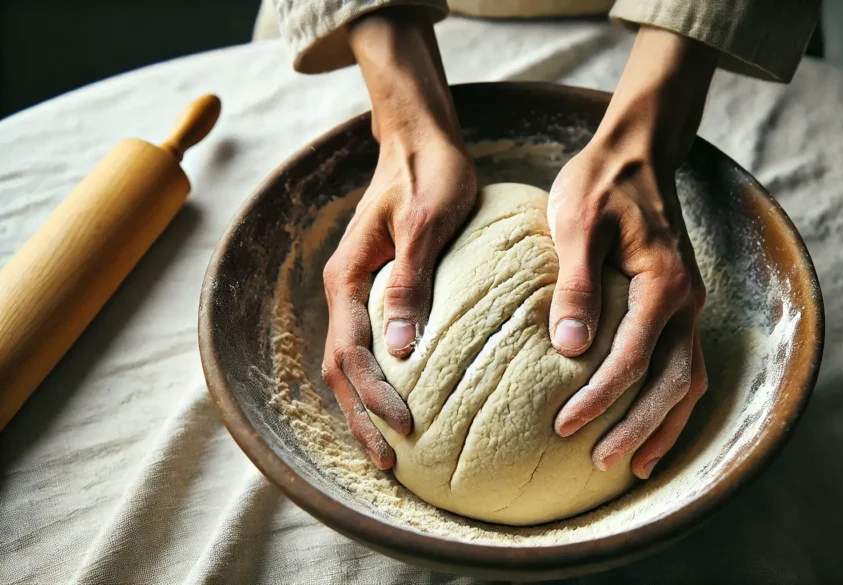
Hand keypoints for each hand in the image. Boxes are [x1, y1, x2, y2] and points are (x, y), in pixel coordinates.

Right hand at [321, 11, 475, 468]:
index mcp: (349, 278)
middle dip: (362, 419)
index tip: (407, 426)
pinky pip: (367, 348)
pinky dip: (376, 383)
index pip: (352, 352)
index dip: (376, 395)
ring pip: (349, 364)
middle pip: (341, 370)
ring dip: (364, 408)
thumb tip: (400, 348)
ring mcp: (357, 293)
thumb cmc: (429, 174)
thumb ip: (410, 279)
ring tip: (389, 450)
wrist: (420, 140)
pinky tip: (401, 402)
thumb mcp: (425, 222)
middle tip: (391, 463)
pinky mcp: (378, 292)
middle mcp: (345, 291)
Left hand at [549, 28, 717, 478]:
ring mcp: (690, 306)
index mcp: (663, 284)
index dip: (600, 397)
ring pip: (689, 382)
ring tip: (632, 465)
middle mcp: (687, 301)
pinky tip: (649, 427)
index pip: (634, 358)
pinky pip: (687, 367)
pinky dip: (672, 405)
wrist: (637, 153)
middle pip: (673, 383)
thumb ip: (575, 285)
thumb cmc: (600, 184)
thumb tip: (570, 348)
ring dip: (662, 426)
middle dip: (637, 428)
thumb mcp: (577, 225)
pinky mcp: (681, 307)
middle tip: (599, 460)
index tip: (564, 425)